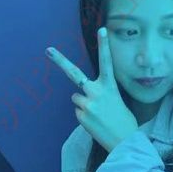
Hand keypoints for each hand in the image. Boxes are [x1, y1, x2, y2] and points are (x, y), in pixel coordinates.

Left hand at [46, 28, 138, 152]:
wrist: (124, 142)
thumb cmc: (124, 122)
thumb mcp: (118, 102)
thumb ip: (102, 94)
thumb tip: (84, 96)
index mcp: (110, 87)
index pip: (106, 62)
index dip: (104, 45)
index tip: (101, 29)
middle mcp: (97, 92)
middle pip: (74, 73)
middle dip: (60, 60)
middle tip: (48, 50)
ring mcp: (87, 103)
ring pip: (76, 98)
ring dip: (84, 104)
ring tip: (98, 115)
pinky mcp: (81, 115)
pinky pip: (78, 110)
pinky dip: (84, 115)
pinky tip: (96, 122)